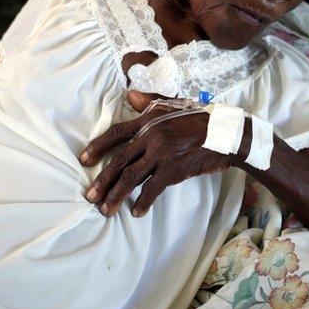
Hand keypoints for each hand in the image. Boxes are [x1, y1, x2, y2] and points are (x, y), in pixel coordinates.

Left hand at [79, 101, 246, 216]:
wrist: (225, 134)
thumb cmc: (199, 120)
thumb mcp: (172, 107)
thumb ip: (148, 102)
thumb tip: (130, 96)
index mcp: (148, 121)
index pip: (116, 133)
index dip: (98, 146)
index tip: (83, 159)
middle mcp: (151, 136)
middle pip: (119, 160)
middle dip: (102, 180)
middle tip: (89, 196)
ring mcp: (162, 153)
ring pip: (131, 177)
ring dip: (116, 195)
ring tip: (105, 209)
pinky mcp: (173, 169)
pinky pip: (152, 188)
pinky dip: (143, 202)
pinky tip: (136, 212)